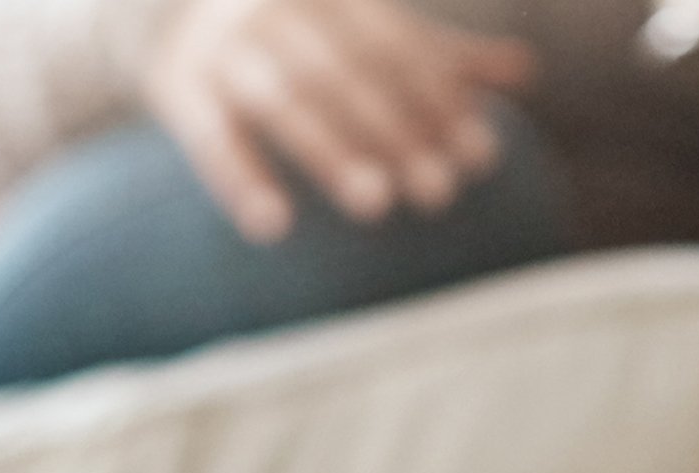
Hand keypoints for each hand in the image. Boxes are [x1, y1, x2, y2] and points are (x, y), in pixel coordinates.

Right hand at [145, 0, 539, 243]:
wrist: (174, 7)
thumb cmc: (298, 29)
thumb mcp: (364, 30)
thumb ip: (437, 55)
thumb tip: (524, 70)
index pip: (397, 47)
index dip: (440, 102)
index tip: (481, 157)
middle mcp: (278, 7)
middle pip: (346, 74)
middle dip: (395, 132)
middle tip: (439, 194)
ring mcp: (225, 44)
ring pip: (284, 98)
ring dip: (330, 150)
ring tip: (376, 203)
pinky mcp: (178, 85)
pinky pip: (210, 133)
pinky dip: (239, 177)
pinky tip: (273, 225)